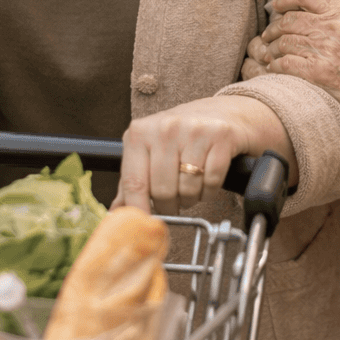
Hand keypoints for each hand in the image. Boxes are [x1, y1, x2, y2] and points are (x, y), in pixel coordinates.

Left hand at [115, 95, 296, 214]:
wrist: (223, 113)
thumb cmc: (182, 135)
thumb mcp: (151, 150)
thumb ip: (133, 180)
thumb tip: (116, 213)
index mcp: (140, 132)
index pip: (133, 182)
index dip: (138, 210)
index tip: (144, 226)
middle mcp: (165, 127)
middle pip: (162, 191)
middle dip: (169, 205)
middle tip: (174, 201)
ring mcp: (194, 130)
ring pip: (187, 188)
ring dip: (191, 198)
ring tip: (191, 187)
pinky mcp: (221, 136)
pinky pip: (212, 181)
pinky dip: (210, 190)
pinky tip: (207, 180)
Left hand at [251, 0, 339, 165]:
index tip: (277, 5)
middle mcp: (335, 27)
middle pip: (290, 19)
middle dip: (274, 26)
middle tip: (267, 35)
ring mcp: (327, 50)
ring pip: (285, 42)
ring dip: (273, 48)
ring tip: (270, 54)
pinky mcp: (321, 75)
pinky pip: (287, 65)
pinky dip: (276, 66)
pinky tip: (274, 69)